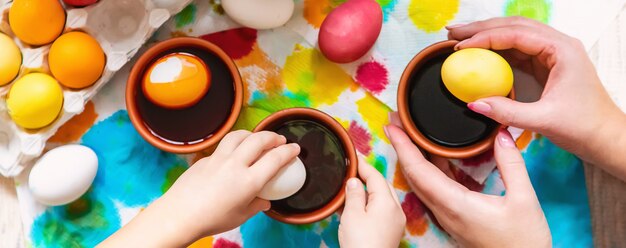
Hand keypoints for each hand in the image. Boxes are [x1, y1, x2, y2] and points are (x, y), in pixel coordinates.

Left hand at [100, 130, 299, 246]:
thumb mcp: (241, 216)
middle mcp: (235, 165)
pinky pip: (223, 145)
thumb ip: (256, 205)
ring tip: (258, 139)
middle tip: (279, 140)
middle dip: (273, 137)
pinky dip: (234, 144)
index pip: (275, 159)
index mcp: (249, 182)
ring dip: (253, 134)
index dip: (288, 151)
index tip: (294, 149)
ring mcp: (218, 159)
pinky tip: (235, 152)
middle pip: (259, 140)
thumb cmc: (211, 220)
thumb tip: (265, 200)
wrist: (179, 215)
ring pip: (239, 135)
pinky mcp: (205, 159)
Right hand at [338, 158, 405, 247]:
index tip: (354, 158)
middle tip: (352, 172)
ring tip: (352, 189)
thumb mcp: (352, 214)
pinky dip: (371, 204)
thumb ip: (353, 194)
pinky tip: (358, 207)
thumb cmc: (360, 243)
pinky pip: (383, 211)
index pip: (376, 176)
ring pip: (383, 198)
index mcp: (387, 202)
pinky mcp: (392, 232)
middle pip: (382, 186)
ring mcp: (396, 222)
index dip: (363, 166)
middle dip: (368, 177)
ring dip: (369, 191)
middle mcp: (396, 210)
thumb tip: (354, 181)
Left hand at [386, 125, 550, 247]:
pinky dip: (428, 170)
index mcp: (454, 204)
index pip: (418, 171)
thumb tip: (502, 135)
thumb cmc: (523, 242)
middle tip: (396, 123)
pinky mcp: (454, 219)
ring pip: (421, 183)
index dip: (402, 146)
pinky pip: (433, 190)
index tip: (392, 126)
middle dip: (402, 147)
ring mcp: (447, 216)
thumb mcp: (524, 199)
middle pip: (413, 175)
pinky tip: (434, 156)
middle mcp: (444, 210)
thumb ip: (512, 164)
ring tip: (409, 134)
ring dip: (412, 158)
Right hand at [448, 17, 625, 178]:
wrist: (604, 138)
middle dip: (480, 28)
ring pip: (514, 34)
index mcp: (562, 51)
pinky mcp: (545, 65)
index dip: (485, 38)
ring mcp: (551, 54)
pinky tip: (477, 53)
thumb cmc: (583, 126)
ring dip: (486, 35)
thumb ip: (507, 112)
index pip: (516, 34)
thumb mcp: (543, 120)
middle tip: (452, 33)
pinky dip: (494, 49)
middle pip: (513, 26)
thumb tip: (473, 103)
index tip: (461, 47)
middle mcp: (557, 46)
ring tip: (459, 38)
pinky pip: (516, 50)